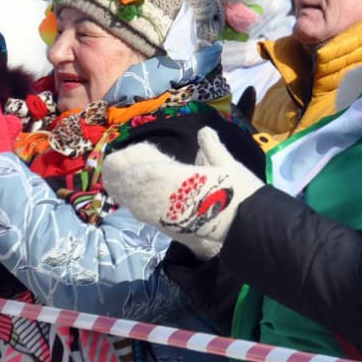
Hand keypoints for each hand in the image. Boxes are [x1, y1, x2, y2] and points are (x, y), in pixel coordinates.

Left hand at [100, 127, 264, 259]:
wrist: (248, 230)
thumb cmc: (240, 195)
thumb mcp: (228, 165)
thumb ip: (212, 147)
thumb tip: (203, 131)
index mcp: (178, 181)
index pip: (143, 172)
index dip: (129, 163)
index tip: (122, 156)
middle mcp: (166, 202)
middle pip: (132, 189)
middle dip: (120, 175)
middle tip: (113, 165)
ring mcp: (166, 219)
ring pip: (135, 204)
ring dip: (125, 190)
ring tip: (117, 179)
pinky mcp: (171, 230)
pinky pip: (145, 215)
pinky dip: (136, 204)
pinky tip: (133, 199)